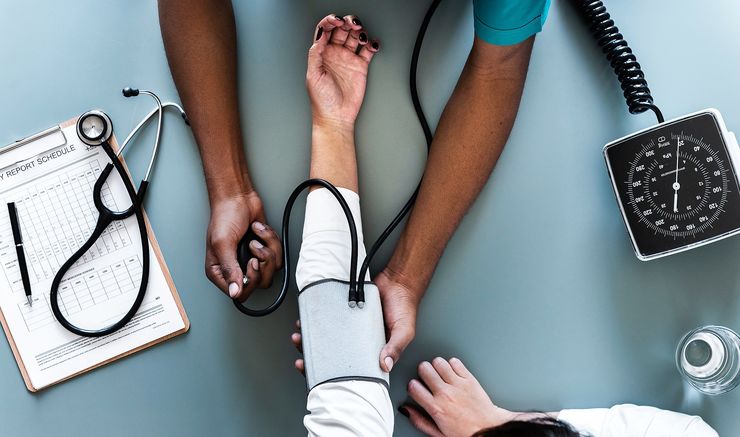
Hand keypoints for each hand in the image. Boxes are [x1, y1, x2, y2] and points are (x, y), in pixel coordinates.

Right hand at [205, 190, 281, 300]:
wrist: (238, 197)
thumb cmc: (225, 216)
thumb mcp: (222, 244)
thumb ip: (229, 269)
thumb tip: (235, 292)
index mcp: (219, 272)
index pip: (239, 294)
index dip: (250, 281)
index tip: (251, 263)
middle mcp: (235, 269)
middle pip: (259, 284)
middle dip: (262, 263)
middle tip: (254, 247)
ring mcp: (251, 260)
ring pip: (271, 270)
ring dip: (267, 248)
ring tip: (255, 236)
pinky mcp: (264, 250)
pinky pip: (277, 256)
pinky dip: (271, 240)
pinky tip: (259, 230)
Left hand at [290, 264, 420, 375]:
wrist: (399, 281)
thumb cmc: (404, 308)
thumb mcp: (404, 330)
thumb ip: (395, 346)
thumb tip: (385, 365)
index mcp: (372, 352)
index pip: (350, 369)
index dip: (332, 374)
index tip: (317, 375)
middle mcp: (359, 342)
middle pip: (332, 355)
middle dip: (314, 357)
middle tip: (301, 357)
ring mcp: (350, 327)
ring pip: (326, 337)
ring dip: (311, 338)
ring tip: (300, 336)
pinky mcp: (345, 312)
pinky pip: (328, 318)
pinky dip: (317, 320)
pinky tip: (308, 321)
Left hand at [307, 14, 379, 128]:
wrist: (336, 117)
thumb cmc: (322, 100)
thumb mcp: (313, 75)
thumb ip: (315, 53)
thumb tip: (320, 34)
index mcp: (321, 53)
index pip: (325, 29)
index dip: (330, 21)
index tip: (336, 20)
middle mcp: (335, 53)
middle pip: (342, 29)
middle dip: (347, 22)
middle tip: (352, 24)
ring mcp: (348, 59)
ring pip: (355, 36)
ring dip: (359, 31)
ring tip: (361, 36)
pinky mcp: (360, 66)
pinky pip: (368, 50)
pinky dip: (372, 44)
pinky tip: (372, 44)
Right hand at [399, 358, 516, 436]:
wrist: (489, 429)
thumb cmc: (465, 433)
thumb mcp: (438, 433)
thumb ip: (420, 421)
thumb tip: (406, 410)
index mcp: (436, 408)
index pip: (413, 386)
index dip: (412, 386)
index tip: (416, 388)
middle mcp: (445, 394)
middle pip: (424, 368)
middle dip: (423, 372)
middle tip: (428, 378)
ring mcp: (458, 385)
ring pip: (438, 362)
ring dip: (437, 366)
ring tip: (441, 374)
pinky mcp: (469, 379)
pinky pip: (455, 362)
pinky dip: (452, 365)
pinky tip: (453, 373)